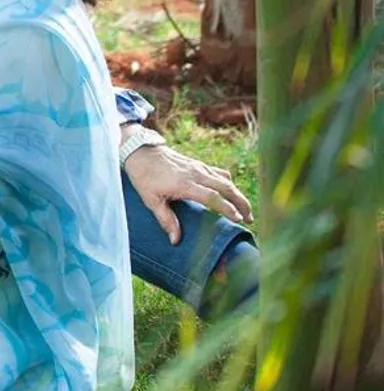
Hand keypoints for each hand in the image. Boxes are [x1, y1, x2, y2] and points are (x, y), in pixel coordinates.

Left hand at [124, 137, 252, 243]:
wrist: (139, 151)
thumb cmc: (143, 176)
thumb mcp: (151, 200)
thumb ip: (166, 219)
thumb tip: (176, 240)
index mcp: (185, 184)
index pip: (213, 197)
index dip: (228, 208)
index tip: (240, 219)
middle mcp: (196, 174)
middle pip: (226, 187)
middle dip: (241, 203)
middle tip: (250, 219)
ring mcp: (198, 167)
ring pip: (226, 179)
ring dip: (238, 194)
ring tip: (245, 209)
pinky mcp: (198, 163)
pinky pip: (218, 172)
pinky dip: (228, 182)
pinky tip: (232, 191)